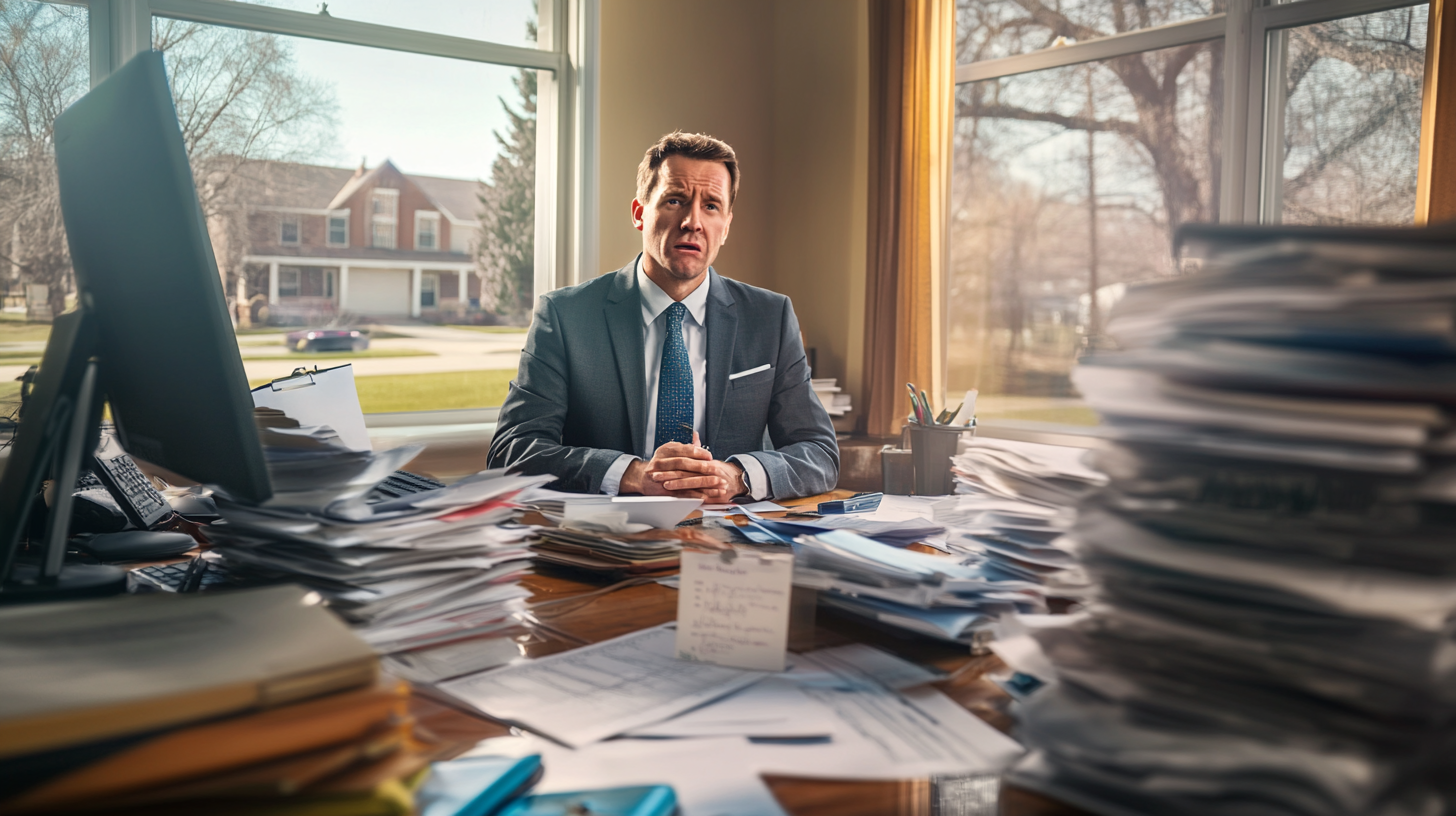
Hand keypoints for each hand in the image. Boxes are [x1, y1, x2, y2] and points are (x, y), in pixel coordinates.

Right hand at [620, 433, 744, 499]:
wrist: (642, 478)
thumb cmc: (660, 463)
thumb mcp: (670, 451)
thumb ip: (685, 446)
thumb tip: (697, 437)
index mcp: (665, 450)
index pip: (684, 450)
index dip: (698, 453)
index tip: (710, 456)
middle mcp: (661, 462)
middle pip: (684, 464)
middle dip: (702, 467)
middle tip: (716, 470)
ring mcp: (661, 477)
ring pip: (684, 479)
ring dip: (703, 483)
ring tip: (717, 484)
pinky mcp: (663, 490)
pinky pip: (681, 493)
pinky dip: (694, 495)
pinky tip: (706, 495)